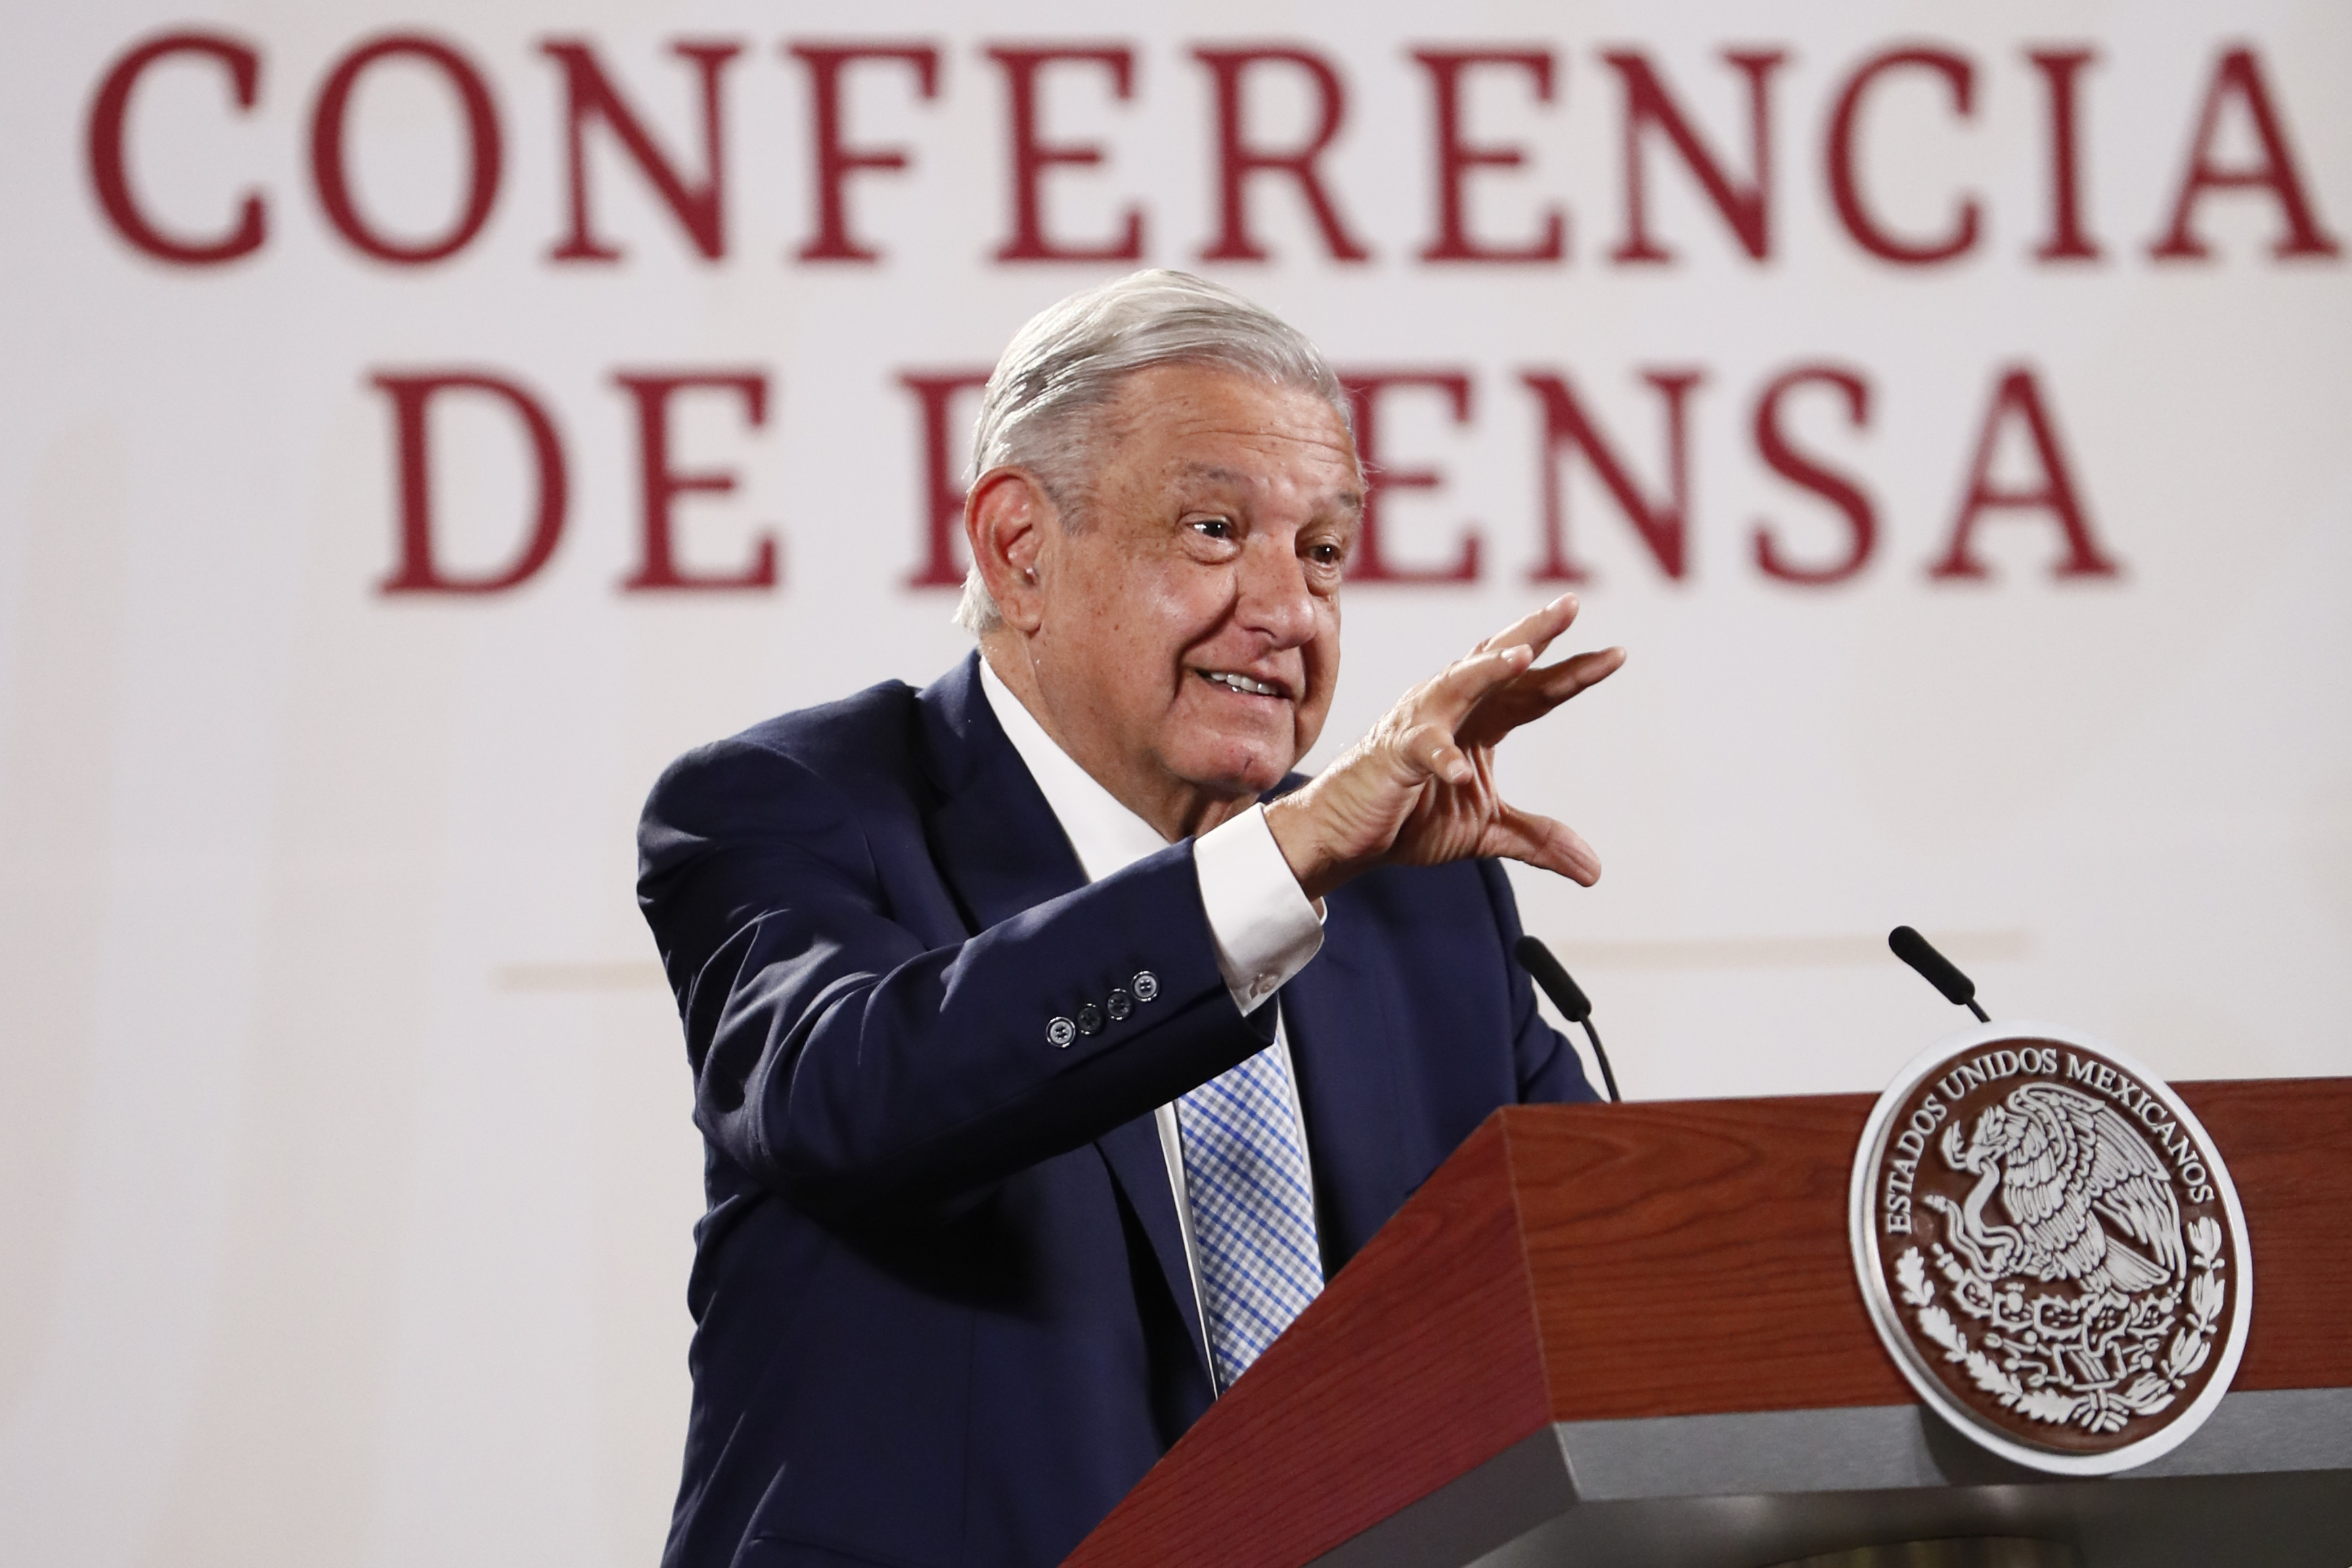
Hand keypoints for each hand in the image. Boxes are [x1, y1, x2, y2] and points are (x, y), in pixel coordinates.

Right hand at [1264, 595, 1623, 900]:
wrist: (1345, 835)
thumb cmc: (1410, 818)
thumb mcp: (1487, 831)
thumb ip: (1539, 840)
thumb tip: (1594, 871)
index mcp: (1481, 721)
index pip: (1533, 691)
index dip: (1573, 673)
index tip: (1617, 654)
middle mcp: (1452, 710)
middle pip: (1499, 663)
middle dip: (1534, 634)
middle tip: (1569, 605)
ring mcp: (1420, 726)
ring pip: (1458, 686)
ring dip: (1489, 671)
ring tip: (1523, 656)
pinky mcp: (1394, 755)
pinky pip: (1421, 750)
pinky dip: (1441, 757)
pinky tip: (1461, 771)